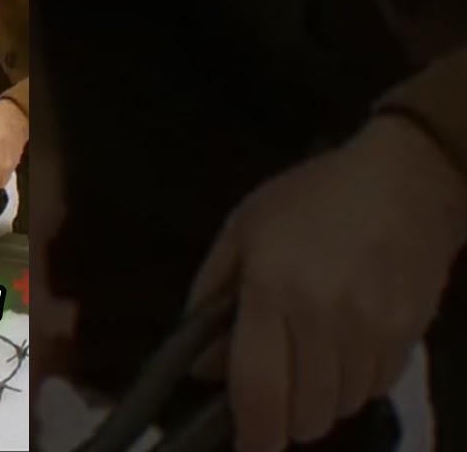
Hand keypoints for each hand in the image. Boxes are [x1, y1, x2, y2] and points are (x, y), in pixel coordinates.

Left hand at [187, 115, 466, 451]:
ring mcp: (373, 330)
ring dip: (318, 399)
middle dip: (283, 415)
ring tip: (309, 356)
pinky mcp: (407, 337)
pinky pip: (373, 389)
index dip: (251, 432)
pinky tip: (343, 346)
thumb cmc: (311, 199)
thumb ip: (211, 296)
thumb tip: (202, 367)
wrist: (405, 182)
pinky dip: (352, 383)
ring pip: (339, 407)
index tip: (246, 445)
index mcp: (274, 289)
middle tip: (274, 388)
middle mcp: (325, 317)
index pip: (259, 386)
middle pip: (304, 412)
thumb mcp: (241, 230)